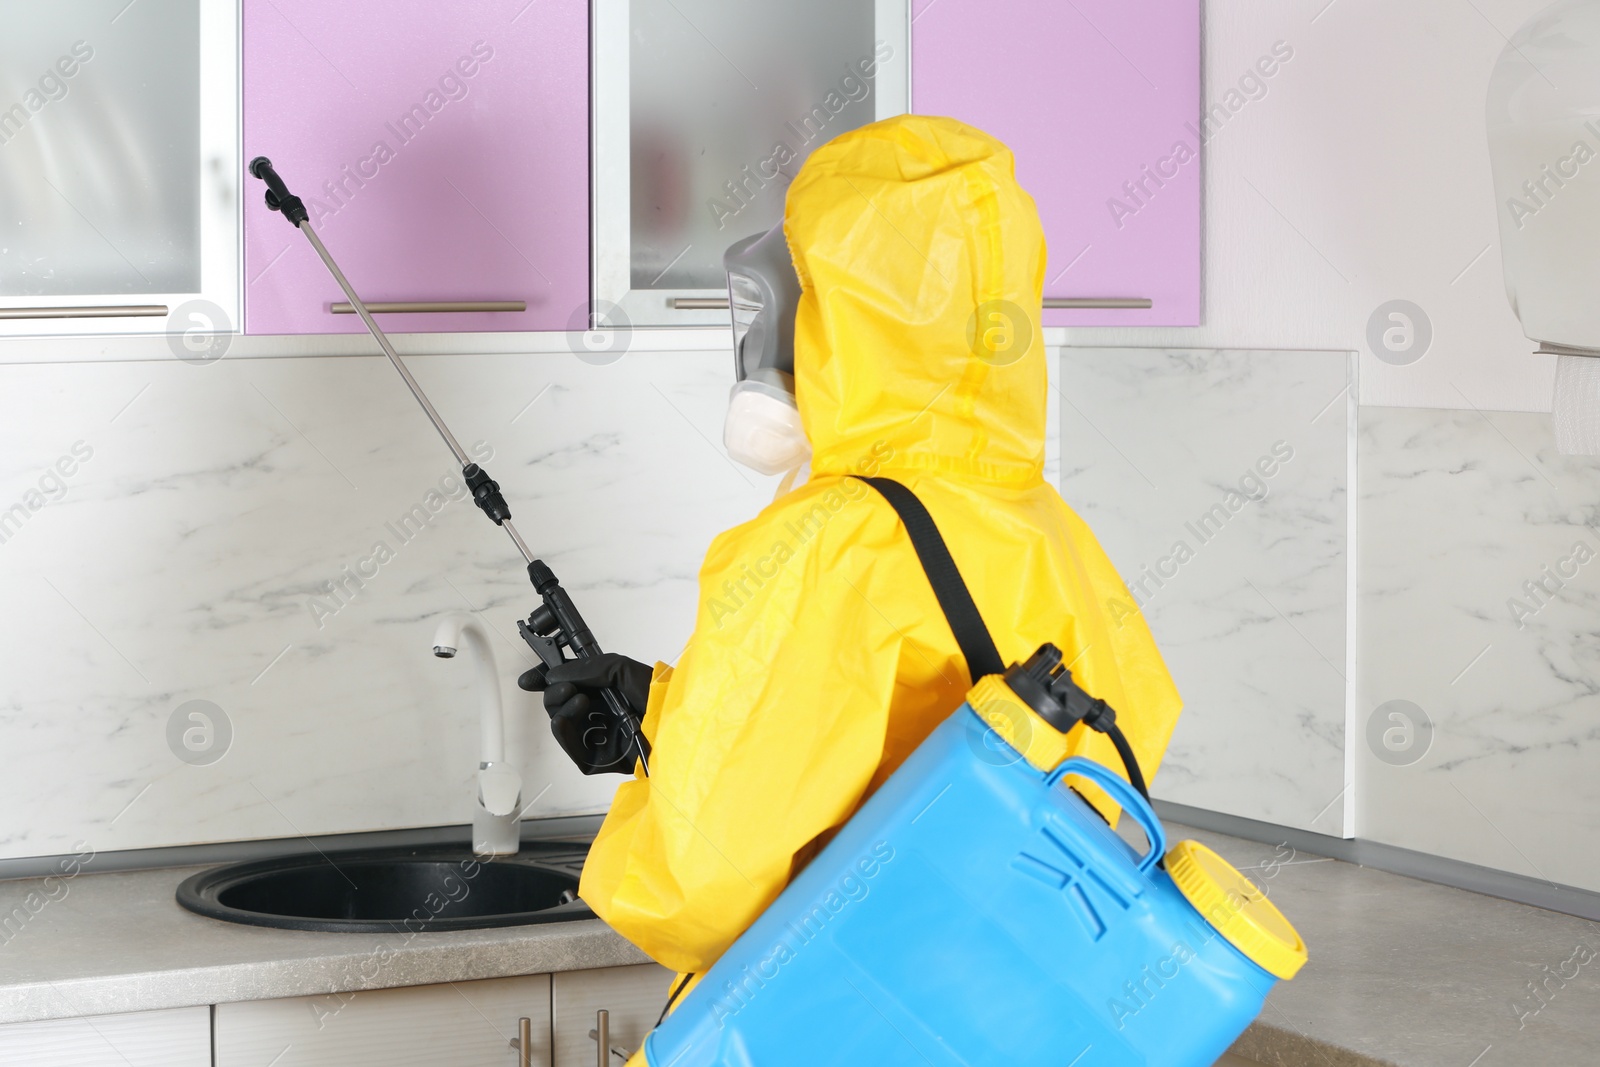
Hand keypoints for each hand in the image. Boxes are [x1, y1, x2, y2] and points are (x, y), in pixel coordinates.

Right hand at [519, 653, 651, 774]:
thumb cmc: (656, 695)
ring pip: (561, 723)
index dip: (546, 680)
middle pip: (558, 703)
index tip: (528, 680)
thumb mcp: (620, 669)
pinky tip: (565, 719)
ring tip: (579, 700)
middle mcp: (598, 712)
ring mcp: (597, 736)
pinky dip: (563, 731)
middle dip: (555, 692)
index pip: (566, 684)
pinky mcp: (598, 759)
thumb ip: (586, 669)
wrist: (673, 724)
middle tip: (566, 687)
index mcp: (603, 690)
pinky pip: (570, 747)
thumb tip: (554, 676)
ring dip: (561, 707)